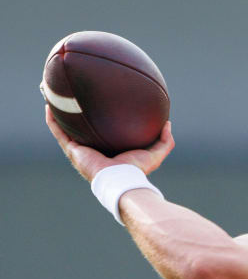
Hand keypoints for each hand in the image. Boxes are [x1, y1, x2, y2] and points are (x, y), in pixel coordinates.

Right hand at [45, 105, 174, 180]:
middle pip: (82, 130)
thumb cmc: (138, 170)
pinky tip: (49, 105)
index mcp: (109, 151)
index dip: (99, 123)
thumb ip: (164, 140)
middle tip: (74, 99)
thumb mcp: (156, 153)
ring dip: (59, 114)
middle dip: (77, 116)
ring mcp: (81, 151)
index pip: (102, 134)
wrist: (122, 180)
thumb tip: (168, 123)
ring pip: (66, 129)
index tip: (100, 107)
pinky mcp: (73, 151)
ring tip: (55, 97)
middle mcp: (93, 150)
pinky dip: (52, 120)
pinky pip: (59, 132)